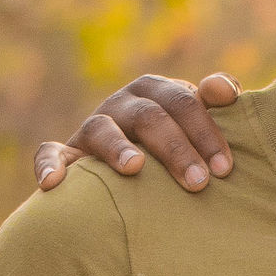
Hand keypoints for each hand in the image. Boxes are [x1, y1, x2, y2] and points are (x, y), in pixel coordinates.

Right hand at [34, 72, 238, 191]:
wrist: (133, 170)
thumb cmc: (176, 144)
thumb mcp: (195, 121)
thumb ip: (212, 104)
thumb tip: (226, 92)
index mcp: (155, 91)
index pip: (183, 102)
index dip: (205, 131)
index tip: (225, 168)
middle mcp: (121, 104)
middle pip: (148, 116)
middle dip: (175, 148)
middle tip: (198, 182)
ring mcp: (91, 127)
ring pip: (101, 129)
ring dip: (118, 148)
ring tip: (136, 168)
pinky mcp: (66, 154)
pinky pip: (50, 154)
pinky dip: (48, 165)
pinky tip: (54, 183)